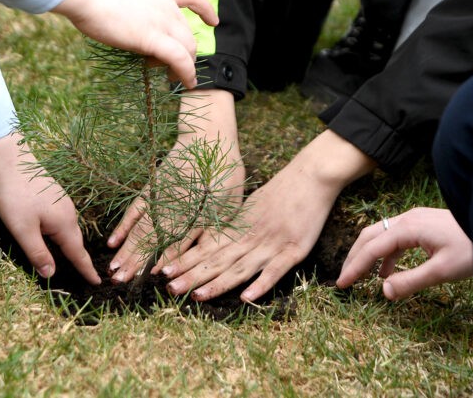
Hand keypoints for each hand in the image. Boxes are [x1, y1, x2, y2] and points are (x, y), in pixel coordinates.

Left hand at [0, 133, 99, 283]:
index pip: (78, 253)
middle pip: (76, 242)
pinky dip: (64, 234)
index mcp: (64, 224)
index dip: (86, 270)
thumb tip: (51, 275)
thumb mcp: (23, 230)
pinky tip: (56, 235)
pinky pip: (63, 221)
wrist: (12, 161)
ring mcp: (63, 203)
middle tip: (87, 276)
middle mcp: (69, 213)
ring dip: (71, 246)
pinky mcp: (55, 196)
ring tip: (74, 260)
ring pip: (69, 230)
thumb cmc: (15, 197)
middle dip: (80, 260)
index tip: (98, 283)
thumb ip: (38, 253)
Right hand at [51, 0, 218, 88]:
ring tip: (178, 79)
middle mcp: (165, 4)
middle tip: (175, 67)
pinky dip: (186, 73)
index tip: (213, 21)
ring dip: (186, 66)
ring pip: (187, 47)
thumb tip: (118, 16)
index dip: (204, 9)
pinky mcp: (151, 38)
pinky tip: (187, 82)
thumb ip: (127, 3)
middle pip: (187, 32)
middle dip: (187, 52)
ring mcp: (161, 20)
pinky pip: (179, 59)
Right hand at [105, 89, 244, 282]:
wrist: (208, 137)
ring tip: (113, 270)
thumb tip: (206, 257)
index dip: (166, 260)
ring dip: (126, 250)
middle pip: (152, 239)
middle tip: (119, 282)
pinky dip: (123, 226)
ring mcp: (159, 197)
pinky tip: (114, 242)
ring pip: (140, 228)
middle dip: (136, 262)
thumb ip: (216, 230)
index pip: (178, 241)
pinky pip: (134, 210)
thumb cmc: (226, 174)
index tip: (151, 277)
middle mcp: (174, 208)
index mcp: (197, 213)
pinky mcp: (151, 188)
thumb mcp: (231, 204)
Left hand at [161, 130, 375, 301]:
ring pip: (240, 268)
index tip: (162, 270)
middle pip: (217, 260)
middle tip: (168, 288)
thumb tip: (214, 242)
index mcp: (239, 227)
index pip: (207, 248)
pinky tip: (245, 298)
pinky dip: (260, 284)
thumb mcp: (252, 207)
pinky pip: (275, 271)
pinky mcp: (294, 249)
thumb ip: (235, 227)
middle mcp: (250, 237)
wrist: (311, 175)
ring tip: (196, 297)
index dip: (184, 260)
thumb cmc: (282, 190)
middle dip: (192, 275)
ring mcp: (271, 243)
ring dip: (217, 284)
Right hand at [335, 207, 472, 299]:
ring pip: (380, 235)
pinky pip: (394, 237)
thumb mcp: (443, 270)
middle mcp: (406, 219)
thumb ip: (411, 281)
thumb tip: (384, 291)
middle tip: (344, 279)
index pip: (371, 248)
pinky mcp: (421, 224)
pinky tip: (386, 272)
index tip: (342, 284)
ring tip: (361, 277)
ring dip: (368, 255)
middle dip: (354, 258)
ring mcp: (414, 220)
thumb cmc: (472, 248)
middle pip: (369, 236)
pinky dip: (384, 254)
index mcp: (407, 228)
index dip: (355, 267)